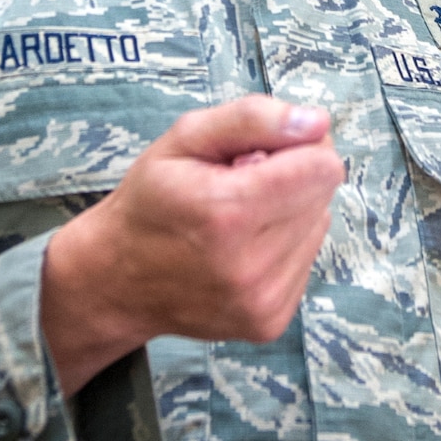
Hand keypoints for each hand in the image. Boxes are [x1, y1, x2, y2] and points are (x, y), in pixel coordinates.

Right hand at [40, 95, 344, 396]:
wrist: (117, 281)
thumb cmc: (149, 201)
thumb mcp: (183, 138)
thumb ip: (252, 119)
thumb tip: (318, 122)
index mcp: (227, 212)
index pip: (322, 168)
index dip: (300, 148)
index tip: (263, 152)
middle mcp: (251, 265)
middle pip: (323, 196)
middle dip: (292, 178)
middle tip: (242, 184)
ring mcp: (262, 301)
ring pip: (318, 228)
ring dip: (288, 213)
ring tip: (239, 218)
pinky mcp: (270, 321)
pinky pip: (305, 262)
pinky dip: (283, 246)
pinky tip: (242, 247)